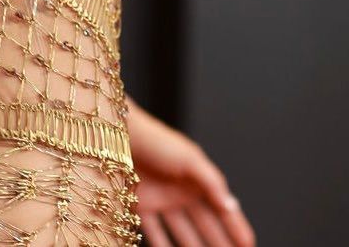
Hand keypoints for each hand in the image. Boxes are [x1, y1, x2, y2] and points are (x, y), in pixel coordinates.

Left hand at [126, 96, 256, 245]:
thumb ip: (211, 182)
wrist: (118, 134)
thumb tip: (232, 206)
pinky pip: (156, 234)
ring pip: (184, 234)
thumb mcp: (189, 158)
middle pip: (206, 226)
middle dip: (220, 243)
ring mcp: (163, 201)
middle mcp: (182, 193)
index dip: (237, 227)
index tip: (250, 245)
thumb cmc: (156, 140)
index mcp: (198, 179)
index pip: (222, 209)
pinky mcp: (142, 207)